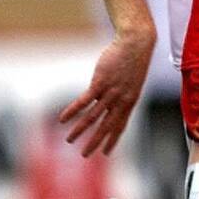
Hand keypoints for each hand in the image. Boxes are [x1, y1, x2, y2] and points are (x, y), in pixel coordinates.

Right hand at [59, 27, 154, 156]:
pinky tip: (63, 120)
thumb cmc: (134, 58)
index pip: (120, 126)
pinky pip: (84, 101)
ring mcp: (110, 93)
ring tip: (69, 140)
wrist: (135, 43)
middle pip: (106, 127)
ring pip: (93, 117)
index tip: (105, 152)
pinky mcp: (100, 83)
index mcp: (130, 102)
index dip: (112, 140)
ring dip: (80, 129)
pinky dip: (73, 111)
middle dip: (95, 142)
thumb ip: (123, 91)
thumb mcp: (132, 79)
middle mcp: (121, 101)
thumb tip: (114, 96)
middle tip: (85, 155)